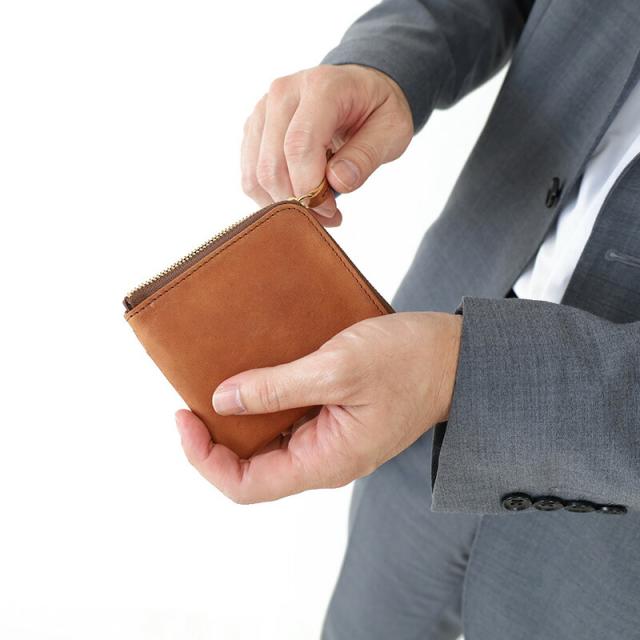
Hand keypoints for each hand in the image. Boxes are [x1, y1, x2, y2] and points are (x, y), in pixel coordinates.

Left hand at [174, 312, 461, 503]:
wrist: (455, 356)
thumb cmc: (409, 361)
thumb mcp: (338, 368)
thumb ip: (278, 386)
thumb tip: (223, 400)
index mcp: (326, 461)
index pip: (247, 484)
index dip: (205, 458)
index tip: (184, 416)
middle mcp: (324, 459)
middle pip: (252, 467)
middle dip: (215, 438)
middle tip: (194, 394)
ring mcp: (330, 440)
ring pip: (268, 444)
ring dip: (239, 418)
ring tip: (218, 380)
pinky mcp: (335, 419)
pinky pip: (288, 421)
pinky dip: (264, 402)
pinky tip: (255, 373)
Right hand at [241, 63, 412, 225]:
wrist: (361, 89)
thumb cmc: (377, 110)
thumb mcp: (392, 130)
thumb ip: (367, 155)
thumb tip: (338, 182)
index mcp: (321, 87)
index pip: (299, 145)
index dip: (310, 188)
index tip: (332, 210)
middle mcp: (283, 94)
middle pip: (272, 164)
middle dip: (298, 201)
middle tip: (329, 216)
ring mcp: (263, 111)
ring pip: (256, 175)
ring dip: (284, 204)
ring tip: (317, 208)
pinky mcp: (254, 131)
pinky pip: (251, 176)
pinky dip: (272, 197)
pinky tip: (300, 197)